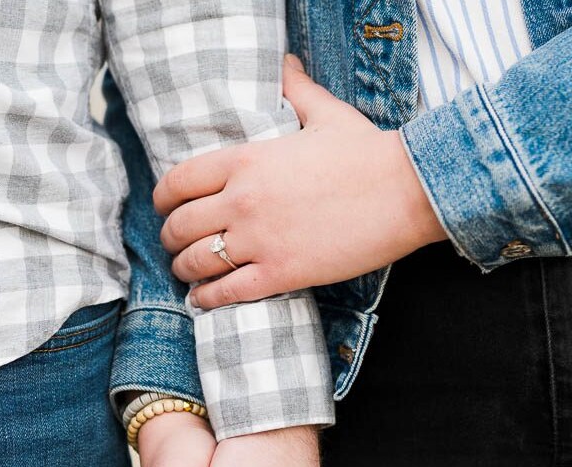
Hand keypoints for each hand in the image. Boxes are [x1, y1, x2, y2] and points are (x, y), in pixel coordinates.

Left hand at [154, 54, 446, 308]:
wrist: (408, 191)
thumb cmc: (368, 152)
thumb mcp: (326, 112)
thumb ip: (295, 89)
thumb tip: (285, 62)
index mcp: (246, 160)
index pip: (179, 181)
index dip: (162, 198)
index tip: (164, 206)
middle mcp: (243, 200)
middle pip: (180, 225)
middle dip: (170, 237)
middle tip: (175, 243)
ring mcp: (259, 240)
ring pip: (196, 262)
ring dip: (183, 269)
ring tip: (186, 272)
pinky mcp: (281, 273)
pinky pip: (226, 292)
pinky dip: (206, 299)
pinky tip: (202, 299)